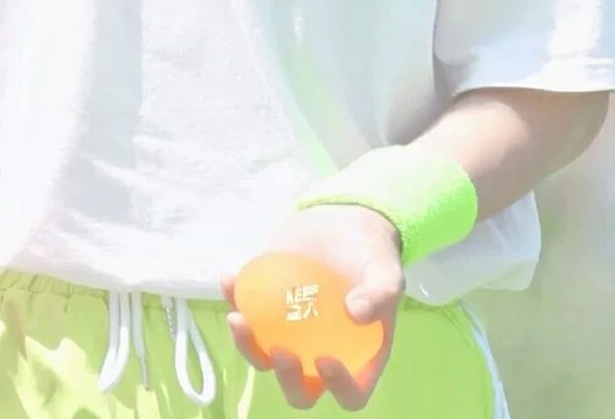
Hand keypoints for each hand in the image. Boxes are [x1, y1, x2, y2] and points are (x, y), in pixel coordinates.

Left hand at [220, 205, 403, 409]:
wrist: (340, 220)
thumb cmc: (369, 251)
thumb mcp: (385, 268)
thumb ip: (380, 290)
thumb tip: (356, 313)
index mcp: (357, 357)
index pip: (350, 393)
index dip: (338, 387)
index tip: (325, 359)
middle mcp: (321, 354)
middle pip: (301, 388)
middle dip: (286, 378)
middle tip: (279, 350)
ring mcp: (290, 334)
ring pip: (264, 357)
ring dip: (247, 346)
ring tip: (238, 317)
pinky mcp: (266, 308)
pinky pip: (246, 314)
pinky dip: (234, 299)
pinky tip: (229, 279)